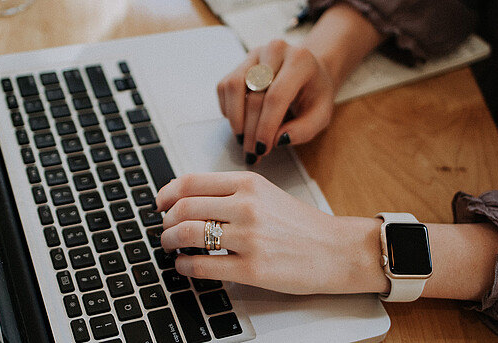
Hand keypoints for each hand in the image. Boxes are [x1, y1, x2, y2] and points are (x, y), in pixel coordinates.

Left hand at [155, 171, 383, 294]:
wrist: (337, 250)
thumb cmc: (302, 224)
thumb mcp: (267, 194)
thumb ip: (231, 193)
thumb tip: (189, 200)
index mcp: (249, 184)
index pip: (191, 182)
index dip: (167, 193)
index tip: (160, 203)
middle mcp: (247, 206)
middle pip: (184, 208)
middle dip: (165, 221)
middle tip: (164, 229)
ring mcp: (249, 238)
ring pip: (188, 234)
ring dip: (170, 242)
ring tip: (170, 247)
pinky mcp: (253, 269)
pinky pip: (202, 266)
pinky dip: (184, 267)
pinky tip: (184, 267)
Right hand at [216, 40, 335, 163]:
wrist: (309, 71)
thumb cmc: (314, 94)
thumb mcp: (321, 115)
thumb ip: (304, 130)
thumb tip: (278, 140)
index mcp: (300, 61)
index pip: (276, 96)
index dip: (266, 126)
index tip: (262, 149)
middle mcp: (275, 51)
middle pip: (254, 95)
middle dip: (251, 130)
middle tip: (252, 152)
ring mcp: (255, 54)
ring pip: (233, 87)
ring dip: (235, 119)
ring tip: (243, 139)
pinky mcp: (240, 63)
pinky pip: (224, 87)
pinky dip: (228, 109)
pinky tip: (240, 122)